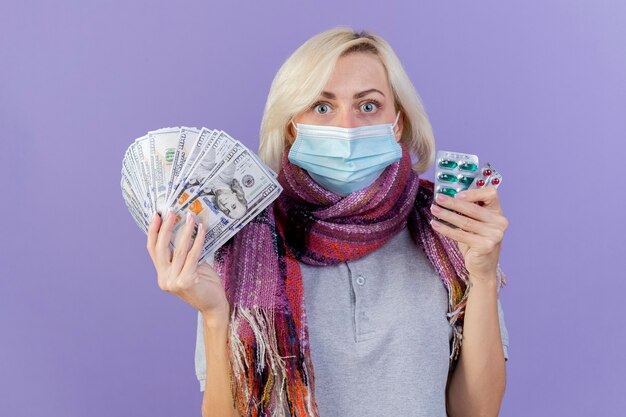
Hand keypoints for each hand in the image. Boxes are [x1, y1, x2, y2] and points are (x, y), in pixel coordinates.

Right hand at [146, 209, 229, 325]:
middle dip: (165, 227)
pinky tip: (202, 229)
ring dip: (185, 230)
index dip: (153, 231)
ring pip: (179, 250)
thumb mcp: (190, 267)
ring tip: (191, 216)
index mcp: (162, 275)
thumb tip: (185, 229)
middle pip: (161, 248)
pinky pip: (193, 255)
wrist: (214, 305)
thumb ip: (183, 254)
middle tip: (171, 211)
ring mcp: (174, 281)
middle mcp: (165, 279)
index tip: (156, 215)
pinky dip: (198, 240)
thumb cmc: (204, 284)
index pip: (153, 250)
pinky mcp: (187, 281)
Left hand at [429, 187, 508, 283]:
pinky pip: (460, 235)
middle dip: (453, 203)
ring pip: (465, 222)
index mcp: (498, 212)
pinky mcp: (485, 246)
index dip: (474, 193)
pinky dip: (446, 229)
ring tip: (434, 209)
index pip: (491, 194)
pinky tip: (435, 224)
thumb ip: (468, 211)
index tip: (457, 194)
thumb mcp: (475, 223)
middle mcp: (499, 222)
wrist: (483, 266)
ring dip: (446, 215)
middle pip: (473, 209)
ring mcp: (494, 235)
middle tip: (438, 198)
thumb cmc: (477, 241)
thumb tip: (446, 197)